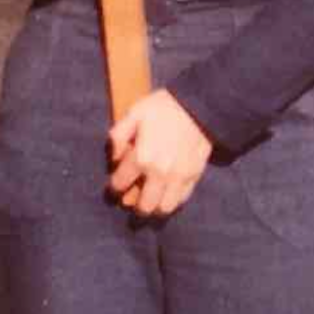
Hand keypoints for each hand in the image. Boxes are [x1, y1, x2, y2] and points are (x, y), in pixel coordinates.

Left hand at [108, 89, 211, 216]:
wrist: (199, 104)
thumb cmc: (164, 107)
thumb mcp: (134, 113)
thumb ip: (118, 136)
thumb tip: (113, 158)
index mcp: (141, 158)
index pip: (120, 185)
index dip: (114, 187)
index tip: (115, 185)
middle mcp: (159, 173)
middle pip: (143, 206)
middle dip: (134, 206)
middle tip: (132, 201)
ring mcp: (179, 177)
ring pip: (164, 208)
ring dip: (155, 208)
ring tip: (151, 201)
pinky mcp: (194, 175)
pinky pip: (181, 199)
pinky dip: (172, 200)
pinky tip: (167, 192)